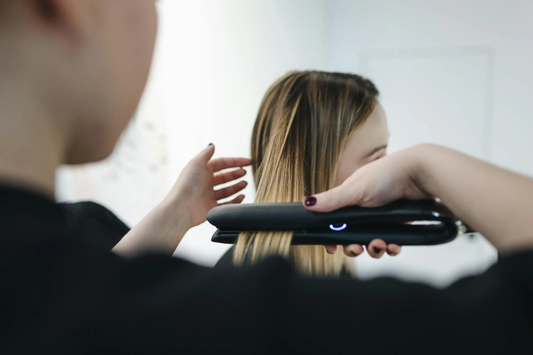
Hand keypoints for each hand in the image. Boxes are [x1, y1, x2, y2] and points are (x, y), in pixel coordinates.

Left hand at [165, 144, 251, 228]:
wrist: (181, 208)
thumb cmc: (187, 185)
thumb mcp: (196, 163)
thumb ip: (206, 153)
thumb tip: (212, 145)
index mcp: (202, 171)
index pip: (222, 163)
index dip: (235, 162)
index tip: (248, 162)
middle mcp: (205, 183)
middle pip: (225, 176)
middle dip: (236, 174)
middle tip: (245, 173)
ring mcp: (209, 196)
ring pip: (227, 190)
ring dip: (237, 186)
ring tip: (245, 184)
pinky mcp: (212, 208)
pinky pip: (227, 204)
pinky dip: (235, 200)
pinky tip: (241, 196)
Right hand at [303, 147, 431, 257]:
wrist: (420, 175)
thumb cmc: (386, 175)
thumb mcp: (354, 189)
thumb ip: (331, 200)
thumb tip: (306, 203)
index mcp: (349, 200)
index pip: (335, 223)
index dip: (332, 237)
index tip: (331, 248)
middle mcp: (363, 210)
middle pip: (352, 237)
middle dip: (353, 247)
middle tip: (357, 249)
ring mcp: (381, 219)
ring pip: (371, 243)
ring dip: (373, 249)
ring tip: (379, 245)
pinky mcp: (398, 225)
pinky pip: (391, 243)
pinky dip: (391, 247)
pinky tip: (393, 245)